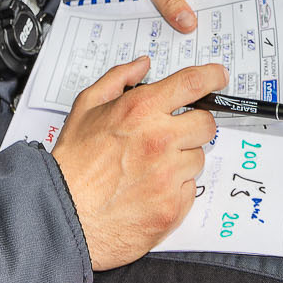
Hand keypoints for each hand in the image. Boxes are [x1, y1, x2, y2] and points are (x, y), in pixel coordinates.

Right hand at [51, 57, 226, 269]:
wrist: (63, 216)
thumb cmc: (73, 164)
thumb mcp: (86, 107)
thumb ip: (118, 79)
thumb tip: (142, 65)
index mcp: (140, 111)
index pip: (192, 84)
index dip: (211, 76)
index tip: (218, 77)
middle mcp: (160, 140)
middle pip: (205, 124)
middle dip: (193, 126)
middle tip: (172, 135)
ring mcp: (169, 176)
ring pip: (198, 159)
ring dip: (181, 160)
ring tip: (150, 169)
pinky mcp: (173, 207)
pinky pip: (189, 190)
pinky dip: (174, 189)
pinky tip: (149, 190)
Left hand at [103, 0, 233, 31]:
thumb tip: (188, 22)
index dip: (237, 0)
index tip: (240, 23)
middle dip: (215, 19)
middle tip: (218, 42)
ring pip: (197, 8)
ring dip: (195, 23)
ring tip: (200, 45)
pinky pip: (181, 12)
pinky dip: (180, 23)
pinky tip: (179, 39)